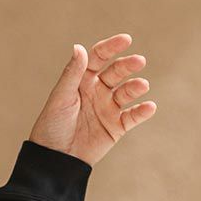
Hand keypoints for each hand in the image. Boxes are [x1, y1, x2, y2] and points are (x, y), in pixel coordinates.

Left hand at [28, 33, 155, 167]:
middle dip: (128, 65)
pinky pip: (132, 117)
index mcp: (82, 81)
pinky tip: (149, 107)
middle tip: (138, 62)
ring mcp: (108, 108)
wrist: (54, 160)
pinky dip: (142, 112)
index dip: (111, 47)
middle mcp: (97, 91)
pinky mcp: (115, 127)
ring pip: (127, 92)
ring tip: (142, 85)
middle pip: (116, 72)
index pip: (99, 58)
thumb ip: (72, 75)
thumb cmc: (52, 127)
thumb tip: (79, 47)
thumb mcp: (61, 99)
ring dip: (135, 87)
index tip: (125, 40)